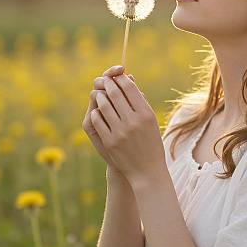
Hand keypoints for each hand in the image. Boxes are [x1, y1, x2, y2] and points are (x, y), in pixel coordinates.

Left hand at [88, 64, 166, 185]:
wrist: (147, 171)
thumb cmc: (151, 142)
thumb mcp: (151, 121)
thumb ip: (140, 101)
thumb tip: (128, 80)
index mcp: (146, 114)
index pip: (130, 89)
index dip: (121, 79)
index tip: (118, 75)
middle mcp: (134, 121)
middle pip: (115, 94)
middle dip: (108, 84)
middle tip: (104, 80)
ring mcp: (120, 132)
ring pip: (104, 105)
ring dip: (99, 96)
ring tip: (99, 93)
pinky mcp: (109, 142)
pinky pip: (98, 120)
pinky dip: (96, 112)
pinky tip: (97, 110)